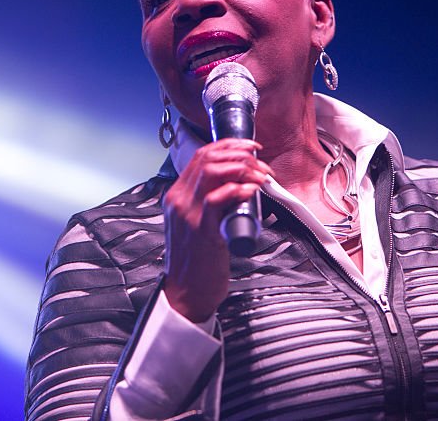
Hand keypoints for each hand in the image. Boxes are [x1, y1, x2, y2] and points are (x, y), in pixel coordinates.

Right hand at [162, 138, 272, 322]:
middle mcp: (179, 201)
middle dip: (239, 153)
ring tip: (260, 175)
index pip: (201, 156)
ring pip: (211, 172)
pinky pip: (217, 199)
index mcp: (177, 196)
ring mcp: (188, 215)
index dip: (228, 145)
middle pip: (207, 159)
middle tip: (260, 162)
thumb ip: (212, 203)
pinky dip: (237, 189)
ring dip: (242, 168)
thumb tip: (242, 186)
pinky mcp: (201, 231)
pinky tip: (252, 190)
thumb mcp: (199, 223)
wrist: (187, 293)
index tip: (249, 147)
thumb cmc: (198, 261)